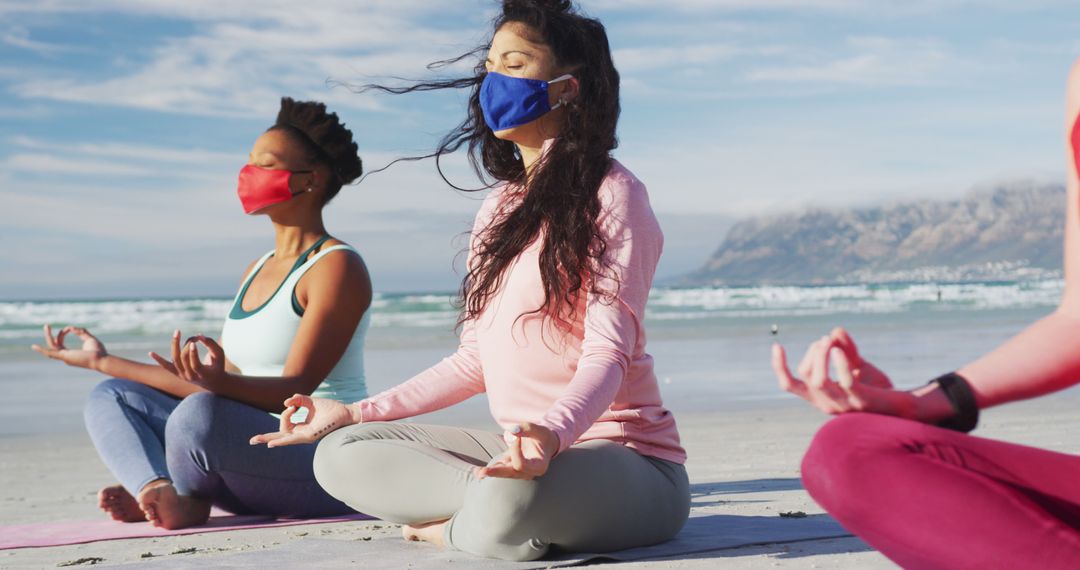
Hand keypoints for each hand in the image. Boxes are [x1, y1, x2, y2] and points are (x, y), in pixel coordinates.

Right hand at [31, 325, 106, 369]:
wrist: (102, 358)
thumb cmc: (98, 351)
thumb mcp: (89, 339)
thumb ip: (81, 332)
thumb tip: (71, 327)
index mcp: (70, 354)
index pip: (60, 343)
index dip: (62, 333)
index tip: (70, 328)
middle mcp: (65, 357)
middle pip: (54, 345)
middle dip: (50, 335)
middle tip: (47, 325)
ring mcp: (64, 357)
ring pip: (52, 346)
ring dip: (48, 336)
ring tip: (46, 326)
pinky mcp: (65, 356)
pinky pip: (50, 353)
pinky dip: (42, 350)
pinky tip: (34, 346)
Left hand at [149, 330, 226, 388]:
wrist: (213, 381)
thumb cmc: (218, 365)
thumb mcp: (219, 355)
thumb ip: (211, 344)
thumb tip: (198, 335)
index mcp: (203, 374)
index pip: (195, 364)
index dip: (193, 354)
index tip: (194, 342)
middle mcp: (191, 377)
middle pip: (184, 359)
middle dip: (188, 346)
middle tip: (194, 338)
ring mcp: (183, 376)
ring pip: (175, 360)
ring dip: (175, 345)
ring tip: (177, 332)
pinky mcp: (177, 374)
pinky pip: (166, 367)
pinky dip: (159, 360)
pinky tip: (151, 353)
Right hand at [250, 394, 356, 447]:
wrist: (346, 412)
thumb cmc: (331, 409)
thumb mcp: (311, 402)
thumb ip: (299, 399)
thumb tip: (286, 402)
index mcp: (301, 427)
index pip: (285, 424)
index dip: (285, 413)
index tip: (293, 404)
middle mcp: (302, 433)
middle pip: (280, 437)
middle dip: (265, 438)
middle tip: (251, 440)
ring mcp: (305, 436)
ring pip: (284, 439)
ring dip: (270, 439)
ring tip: (258, 440)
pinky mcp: (310, 436)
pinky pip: (293, 439)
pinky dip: (282, 441)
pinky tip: (272, 443)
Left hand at [475, 423, 558, 480]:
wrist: (544, 442)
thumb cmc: (543, 436)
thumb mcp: (539, 429)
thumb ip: (527, 429)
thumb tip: (513, 431)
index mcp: (538, 466)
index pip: (521, 464)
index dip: (515, 451)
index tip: (517, 437)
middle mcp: (528, 472)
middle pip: (510, 473)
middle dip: (496, 472)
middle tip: (483, 472)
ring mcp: (519, 472)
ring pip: (503, 473)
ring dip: (490, 472)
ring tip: (476, 472)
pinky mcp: (511, 467)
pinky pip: (500, 469)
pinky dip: (489, 470)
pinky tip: (477, 471)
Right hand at [772, 327, 912, 416]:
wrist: (904, 406)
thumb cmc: (876, 388)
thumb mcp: (857, 364)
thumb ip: (846, 348)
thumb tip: (834, 331)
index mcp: (819, 397)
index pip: (789, 384)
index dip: (779, 366)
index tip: (777, 345)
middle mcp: (826, 403)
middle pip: (806, 375)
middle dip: (812, 352)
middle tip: (825, 340)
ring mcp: (843, 404)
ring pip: (819, 381)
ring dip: (820, 357)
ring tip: (828, 342)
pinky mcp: (861, 401)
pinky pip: (846, 382)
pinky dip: (840, 363)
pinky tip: (839, 351)